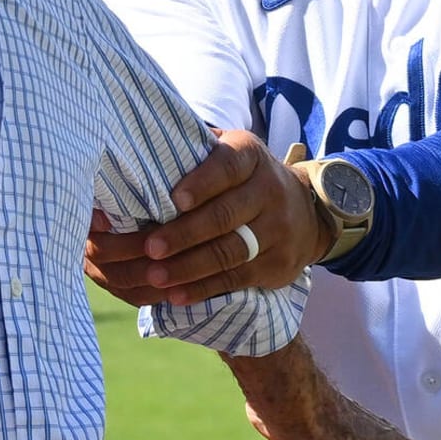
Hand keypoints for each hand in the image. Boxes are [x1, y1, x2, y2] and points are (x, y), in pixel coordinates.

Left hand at [83, 129, 332, 307]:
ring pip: (230, 252)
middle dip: (184, 234)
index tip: (174, 200)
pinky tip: (176, 295)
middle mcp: (269, 190)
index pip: (227, 166)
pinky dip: (204, 289)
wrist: (308, 213)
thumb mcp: (231, 152)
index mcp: (250, 156)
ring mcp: (277, 230)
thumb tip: (133, 144)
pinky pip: (237, 279)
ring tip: (155, 276)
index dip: (202, 183)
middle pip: (225, 215)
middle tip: (149, 247)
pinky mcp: (277, 264)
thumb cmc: (244, 179)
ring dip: (189, 267)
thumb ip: (194, 150)